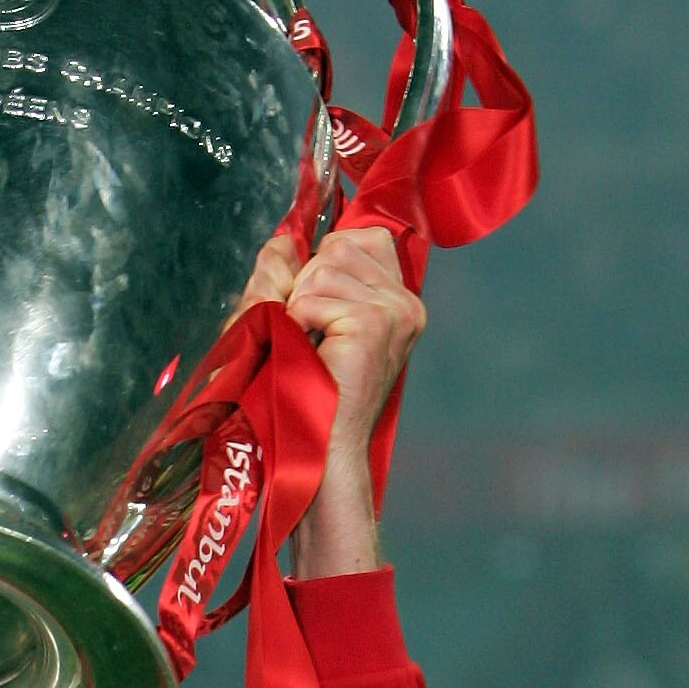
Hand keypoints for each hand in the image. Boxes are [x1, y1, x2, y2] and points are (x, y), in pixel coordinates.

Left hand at [237, 226, 426, 576]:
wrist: (318, 451)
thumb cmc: (301, 398)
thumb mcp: (290, 324)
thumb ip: (286, 277)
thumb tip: (282, 239)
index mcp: (396, 300)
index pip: (360, 236)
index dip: (323, 263)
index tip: (312, 310)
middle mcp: (405, 301)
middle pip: (337, 247)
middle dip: (305, 287)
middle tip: (308, 337)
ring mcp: (396, 311)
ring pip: (323, 269)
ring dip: (298, 309)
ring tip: (310, 350)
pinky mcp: (376, 323)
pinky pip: (312, 296)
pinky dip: (297, 324)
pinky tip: (312, 356)